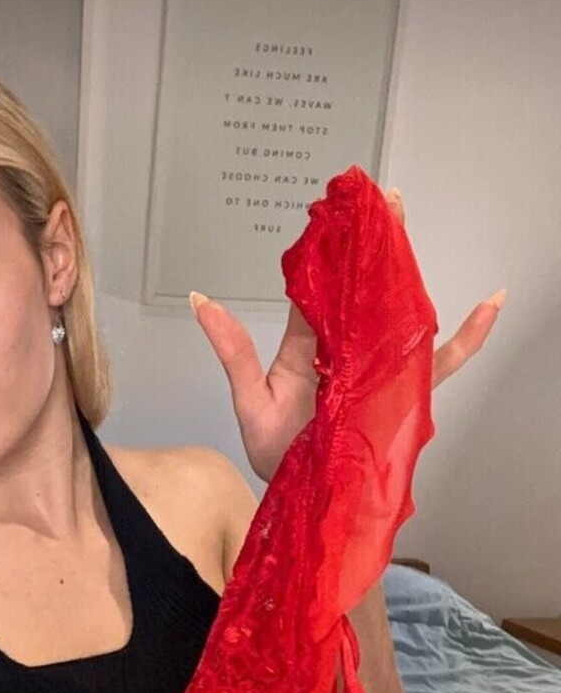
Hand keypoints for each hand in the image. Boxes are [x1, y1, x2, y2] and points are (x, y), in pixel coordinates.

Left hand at [189, 188, 505, 482]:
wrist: (298, 493)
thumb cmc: (273, 450)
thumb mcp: (248, 398)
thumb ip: (233, 351)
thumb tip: (201, 301)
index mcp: (308, 346)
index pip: (322, 288)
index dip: (332, 250)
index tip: (339, 212)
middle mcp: (345, 351)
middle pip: (367, 289)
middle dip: (377, 245)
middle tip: (386, 199)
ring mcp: (374, 370)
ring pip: (399, 313)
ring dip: (408, 270)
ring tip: (408, 225)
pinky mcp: (399, 396)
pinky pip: (437, 366)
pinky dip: (467, 340)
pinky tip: (490, 305)